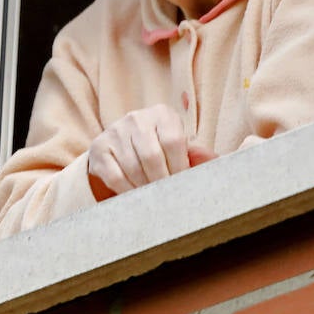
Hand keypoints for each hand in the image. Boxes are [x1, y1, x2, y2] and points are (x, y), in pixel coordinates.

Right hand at [86, 105, 212, 200]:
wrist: (122, 143)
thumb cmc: (160, 147)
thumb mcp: (179, 146)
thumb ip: (198, 156)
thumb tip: (213, 164)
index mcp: (162, 114)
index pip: (173, 140)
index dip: (180, 167)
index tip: (183, 185)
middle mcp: (136, 119)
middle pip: (151, 155)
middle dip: (162, 181)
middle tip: (169, 198)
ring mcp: (115, 132)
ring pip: (132, 167)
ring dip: (145, 188)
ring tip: (154, 199)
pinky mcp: (99, 148)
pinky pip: (114, 176)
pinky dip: (128, 191)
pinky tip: (137, 196)